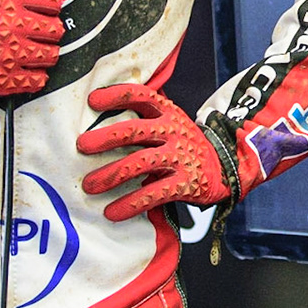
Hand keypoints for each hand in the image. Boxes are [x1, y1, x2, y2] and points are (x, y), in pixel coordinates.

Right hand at [0, 0, 64, 95]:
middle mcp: (9, 26)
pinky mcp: (4, 77)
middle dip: (49, 29)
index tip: (46, 8)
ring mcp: (7, 54)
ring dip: (44, 52)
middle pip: (55, 29)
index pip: (52, 0)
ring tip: (30, 47)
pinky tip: (26, 65)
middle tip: (37, 30)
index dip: (51, 4)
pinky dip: (36, 75)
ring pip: (51, 55)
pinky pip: (38, 79)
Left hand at [77, 83, 243, 221]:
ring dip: (111, 175)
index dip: (116, 95)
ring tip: (89, 185)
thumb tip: (100, 105)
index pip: (141, 96)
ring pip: (140, 163)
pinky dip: (130, 204)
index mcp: (168, 113)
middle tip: (81, 146)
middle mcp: (174, 131)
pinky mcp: (185, 183)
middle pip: (135, 130)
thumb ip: (144, 115)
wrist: (225, 166)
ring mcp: (180, 157)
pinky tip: (112, 212)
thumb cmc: (185, 144)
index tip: (92, 101)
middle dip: (106, 138)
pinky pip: (154, 194)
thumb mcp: (171, 121)